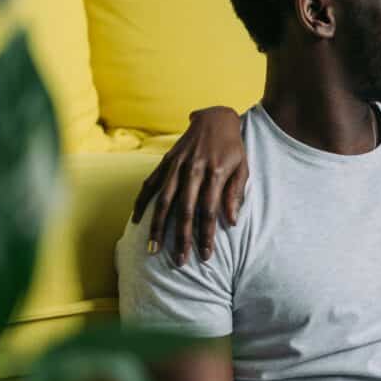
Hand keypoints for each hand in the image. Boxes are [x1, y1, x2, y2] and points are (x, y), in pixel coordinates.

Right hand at [132, 106, 247, 264]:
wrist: (216, 118)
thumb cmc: (233, 147)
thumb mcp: (243, 168)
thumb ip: (235, 194)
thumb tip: (231, 222)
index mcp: (215, 173)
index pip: (209, 211)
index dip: (206, 235)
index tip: (205, 256)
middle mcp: (193, 170)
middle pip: (185, 210)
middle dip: (181, 238)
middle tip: (179, 261)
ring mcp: (177, 165)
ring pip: (164, 200)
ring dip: (158, 227)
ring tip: (153, 249)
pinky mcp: (166, 160)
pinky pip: (151, 183)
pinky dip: (142, 202)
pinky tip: (137, 221)